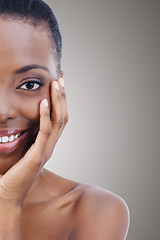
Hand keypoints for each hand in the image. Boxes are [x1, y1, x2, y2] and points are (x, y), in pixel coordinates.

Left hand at [0, 77, 67, 204]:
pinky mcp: (38, 155)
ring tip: (56, 85)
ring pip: (58, 121)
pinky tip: (43, 102)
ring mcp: (46, 150)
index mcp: (48, 143)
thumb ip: (30, 135)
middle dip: (63, 97)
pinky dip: (45, 116)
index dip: (61, 101)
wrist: (8, 193)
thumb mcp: (24, 149)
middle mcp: (51, 145)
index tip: (59, 85)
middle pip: (63, 116)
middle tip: (62, 79)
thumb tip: (27, 119)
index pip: (59, 118)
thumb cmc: (14, 171)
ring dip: (58, 102)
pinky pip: (45, 132)